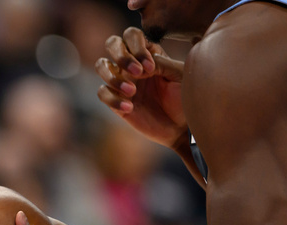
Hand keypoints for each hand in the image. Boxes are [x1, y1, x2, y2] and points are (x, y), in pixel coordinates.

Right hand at [96, 27, 186, 148]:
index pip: (132, 36)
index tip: (151, 68)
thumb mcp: (180, 75)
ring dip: (113, 77)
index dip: (137, 48)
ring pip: (102, 66)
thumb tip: (142, 62)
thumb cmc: (185, 98)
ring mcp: (122, 82)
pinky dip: (112, 99)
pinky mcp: (115, 101)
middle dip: (121, 55)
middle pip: (112, 43)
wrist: (180, 127)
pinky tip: (129, 108)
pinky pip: (102, 93)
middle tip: (138, 73)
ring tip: (132, 92)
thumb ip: (162, 63)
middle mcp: (132, 64)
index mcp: (149, 53)